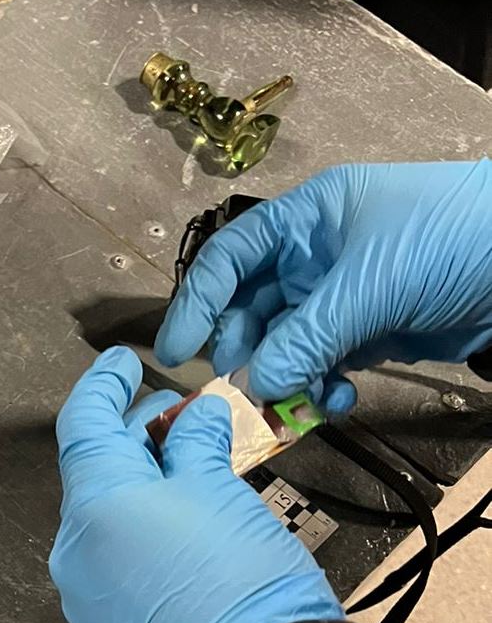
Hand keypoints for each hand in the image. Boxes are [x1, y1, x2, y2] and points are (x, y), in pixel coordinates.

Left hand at [49, 348, 341, 622]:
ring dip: (140, 480)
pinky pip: (114, 554)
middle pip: (94, 469)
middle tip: (175, 410)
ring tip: (188, 461)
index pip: (82, 423)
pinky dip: (140, 524)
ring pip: (106, 514)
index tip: (124, 364)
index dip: (104, 385)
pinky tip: (180, 517)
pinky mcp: (107, 620)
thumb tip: (193, 418)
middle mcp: (75, 546)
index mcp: (93, 503)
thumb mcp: (221, 491)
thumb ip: (195, 443)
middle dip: (133, 432)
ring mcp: (86, 588)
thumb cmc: (238, 579)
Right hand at [154, 161, 491, 413]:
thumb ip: (306, 337)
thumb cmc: (448, 240)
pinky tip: (333, 398)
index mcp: (305, 221)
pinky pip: (320, 366)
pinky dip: (317, 388)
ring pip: (285, 346)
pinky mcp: (366, 334)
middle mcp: (313, 258)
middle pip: (251, 310)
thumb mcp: (370, 282)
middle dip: (244, 352)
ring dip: (283, 378)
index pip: (229, 259)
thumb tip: (255, 387)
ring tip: (293, 401)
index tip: (174, 353)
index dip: (196, 303)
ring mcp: (339, 298)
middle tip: (243, 391)